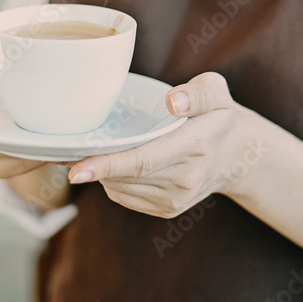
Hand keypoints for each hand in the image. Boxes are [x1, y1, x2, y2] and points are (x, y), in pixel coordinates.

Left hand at [66, 72, 260, 218]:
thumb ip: (197, 93)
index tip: (76, 169)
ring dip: (101, 171)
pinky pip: (124, 196)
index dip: (107, 165)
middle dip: (93, 164)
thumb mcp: (216, 91)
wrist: (237, 156)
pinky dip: (111, 180)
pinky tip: (115, 162)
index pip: (144, 160)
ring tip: (93, 149)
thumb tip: (172, 101)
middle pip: (127, 175)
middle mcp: (185, 179)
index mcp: (196, 147)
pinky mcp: (166, 210)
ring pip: (121, 188)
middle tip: (65, 150)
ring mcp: (175, 200)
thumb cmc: (218, 115)